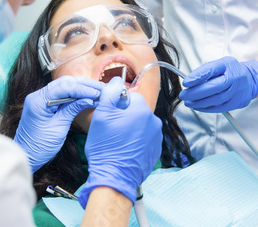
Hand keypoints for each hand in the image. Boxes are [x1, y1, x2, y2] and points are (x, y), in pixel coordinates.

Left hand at [14, 76, 104, 172]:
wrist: (26, 156)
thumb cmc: (40, 146)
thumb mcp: (59, 128)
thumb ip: (72, 109)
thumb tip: (89, 99)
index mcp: (38, 101)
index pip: (64, 87)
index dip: (83, 89)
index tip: (97, 93)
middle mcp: (38, 95)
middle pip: (64, 82)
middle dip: (84, 85)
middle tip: (101, 88)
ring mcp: (40, 98)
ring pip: (64, 86)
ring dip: (81, 87)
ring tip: (97, 91)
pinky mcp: (44, 103)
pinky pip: (61, 94)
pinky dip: (74, 94)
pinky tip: (86, 96)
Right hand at [79, 77, 162, 207]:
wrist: (113, 177)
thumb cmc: (106, 147)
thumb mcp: (102, 115)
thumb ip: (110, 93)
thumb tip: (117, 81)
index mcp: (142, 110)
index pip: (131, 96)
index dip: (118, 105)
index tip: (110, 116)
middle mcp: (154, 122)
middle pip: (137, 110)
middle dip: (125, 116)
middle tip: (112, 130)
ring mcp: (156, 138)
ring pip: (141, 125)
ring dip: (131, 129)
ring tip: (118, 141)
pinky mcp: (155, 151)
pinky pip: (145, 138)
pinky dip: (136, 141)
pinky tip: (124, 149)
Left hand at [179, 56, 257, 112]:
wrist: (250, 79)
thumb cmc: (230, 71)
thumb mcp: (219, 64)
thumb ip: (205, 71)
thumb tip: (189, 81)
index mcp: (228, 65)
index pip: (211, 70)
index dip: (198, 77)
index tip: (186, 83)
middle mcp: (234, 78)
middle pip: (214, 87)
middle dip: (196, 93)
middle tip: (184, 95)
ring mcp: (237, 91)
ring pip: (216, 100)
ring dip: (200, 103)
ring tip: (188, 102)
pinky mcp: (237, 102)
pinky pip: (220, 108)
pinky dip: (207, 108)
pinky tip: (198, 107)